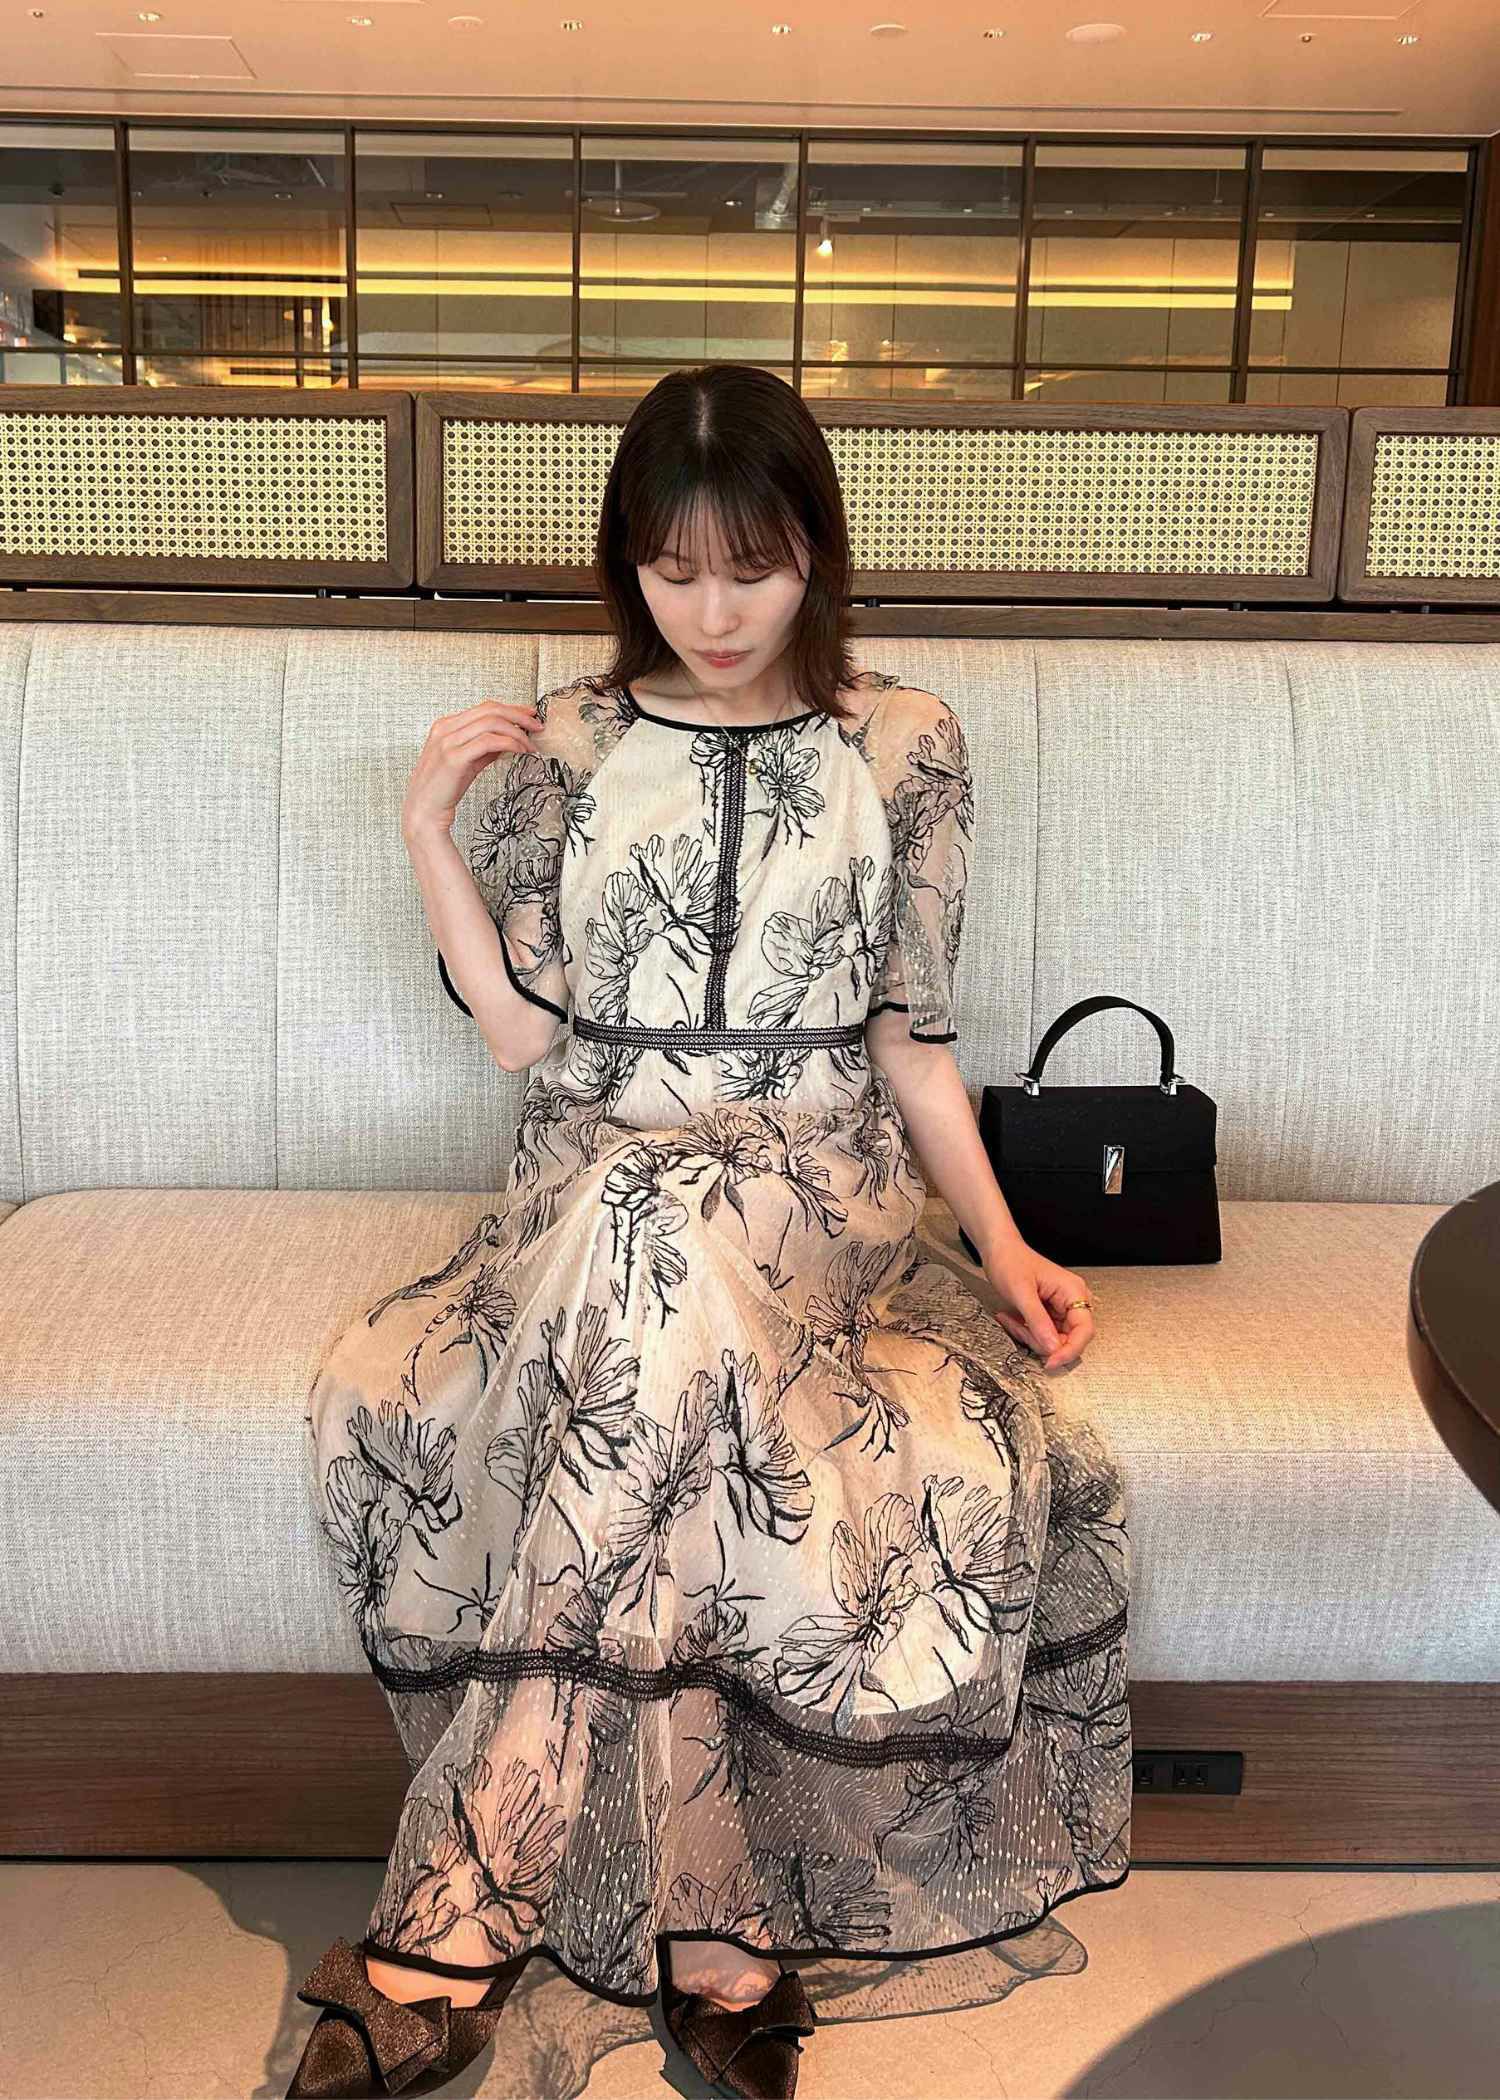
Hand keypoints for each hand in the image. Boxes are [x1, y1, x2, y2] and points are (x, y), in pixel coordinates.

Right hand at [401, 697, 542, 839]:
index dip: (511, 709)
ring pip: (491, 722)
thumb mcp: (467, 762)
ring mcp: (448, 742)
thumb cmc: (443, 789)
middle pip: (490, 709)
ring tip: (529, 745)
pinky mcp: (454, 758)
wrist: (424, 811)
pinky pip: (488, 742)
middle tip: (537, 726)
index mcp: (446, 726)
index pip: (484, 708)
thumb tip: (509, 740)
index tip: (529, 715)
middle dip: (518, 716)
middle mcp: (445, 729)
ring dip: (517, 732)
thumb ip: (485, 749)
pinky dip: (509, 743)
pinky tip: (519, 751)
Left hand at [982, 1242, 1095, 1372]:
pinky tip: (1012, 1318)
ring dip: (1030, 1336)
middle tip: (1021, 1330)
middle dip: (1042, 1341)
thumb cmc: (1010, 1261)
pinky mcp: (1049, 1312)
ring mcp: (1061, 1308)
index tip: (1051, 1362)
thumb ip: (1038, 1321)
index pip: (1084, 1330)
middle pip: (1068, 1338)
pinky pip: (1042, 1333)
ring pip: (1053, 1339)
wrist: (998, 1250)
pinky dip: (1026, 1331)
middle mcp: (1072, 1300)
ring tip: (1011, 1319)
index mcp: (1074, 1291)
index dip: (1070, 1350)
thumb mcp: (1021, 1292)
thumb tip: (1053, 1348)